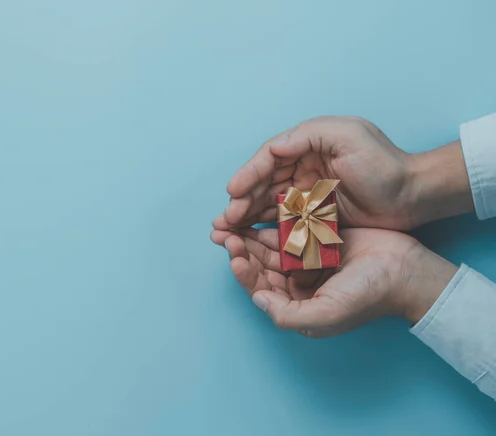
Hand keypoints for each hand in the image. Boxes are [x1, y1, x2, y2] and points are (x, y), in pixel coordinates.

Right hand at [213, 116, 472, 231]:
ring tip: (228, 230)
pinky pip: (286, 220)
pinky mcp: (317, 214)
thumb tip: (275, 147)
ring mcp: (309, 192)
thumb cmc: (384, 163)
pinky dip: (267, 227)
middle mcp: (304, 167)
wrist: (413, 195)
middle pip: (265, 183)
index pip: (270, 158)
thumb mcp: (349, 135)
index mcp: (309, 146)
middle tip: (224, 220)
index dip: (249, 174)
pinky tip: (251, 236)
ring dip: (248, 216)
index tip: (232, 191)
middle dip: (242, 200)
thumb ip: (309, 135)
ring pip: (271, 203)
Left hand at [213, 227, 456, 336]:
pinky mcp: (317, 239)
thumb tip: (258, 300)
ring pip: (271, 247)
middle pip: (261, 265)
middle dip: (241, 250)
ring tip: (233, 221)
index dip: (244, 273)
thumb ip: (288, 314)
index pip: (261, 289)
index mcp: (296, 304)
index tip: (235, 255)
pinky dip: (274, 223)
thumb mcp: (326, 314)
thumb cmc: (367, 296)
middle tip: (225, 233)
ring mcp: (307, 260)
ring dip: (251, 235)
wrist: (405, 270)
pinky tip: (260, 211)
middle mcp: (297, 283)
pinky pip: (290, 230)